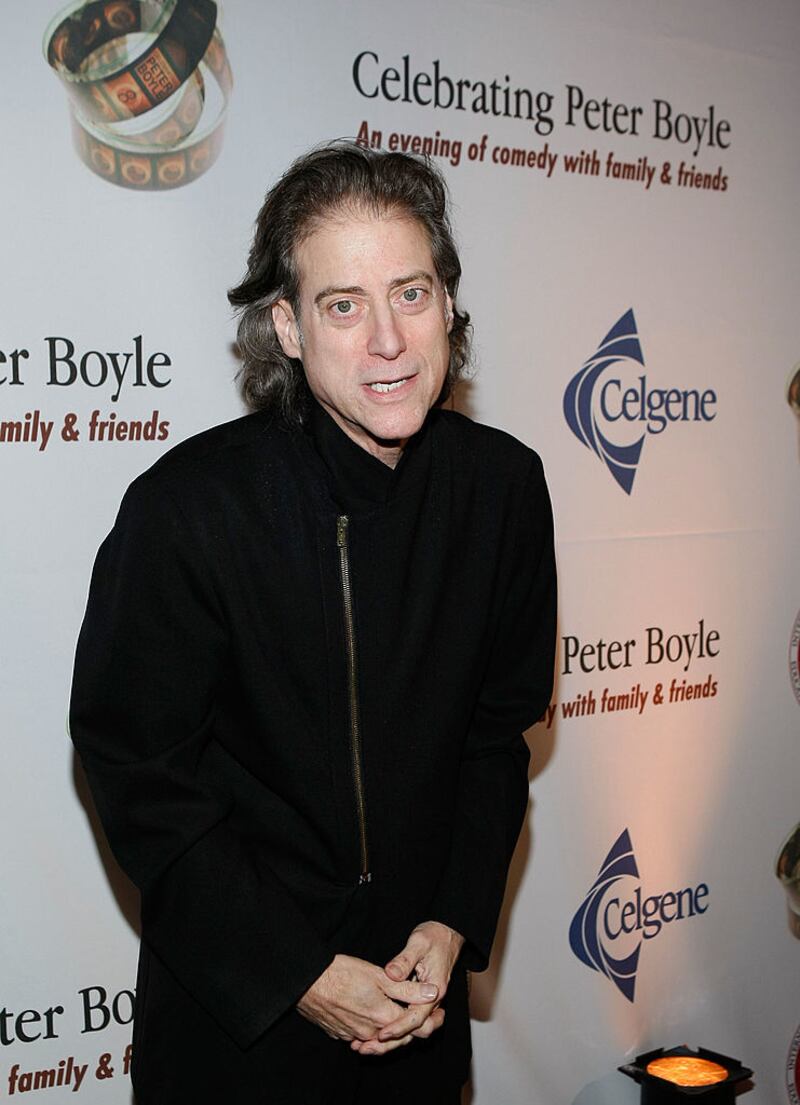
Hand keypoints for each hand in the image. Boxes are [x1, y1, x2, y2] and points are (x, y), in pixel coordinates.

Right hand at [297, 954, 437, 1046]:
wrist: (306, 981)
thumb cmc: (341, 972)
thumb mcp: (378, 975)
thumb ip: (407, 988)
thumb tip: (432, 993)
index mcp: (382, 1016)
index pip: (416, 1028)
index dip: (431, 1020)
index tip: (439, 1011)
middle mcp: (370, 1032)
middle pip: (400, 1037)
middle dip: (413, 1025)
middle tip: (426, 1011)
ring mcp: (353, 1035)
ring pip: (381, 1036)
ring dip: (393, 1026)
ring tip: (400, 1010)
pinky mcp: (340, 1033)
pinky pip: (363, 1035)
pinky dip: (373, 1027)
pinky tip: (373, 1013)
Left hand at [351, 921, 464, 1055]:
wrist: (448, 933)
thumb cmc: (435, 936)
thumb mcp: (418, 943)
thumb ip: (404, 960)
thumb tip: (391, 974)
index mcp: (435, 990)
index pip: (417, 1017)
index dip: (399, 1027)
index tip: (381, 1033)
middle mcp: (433, 1000)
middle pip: (415, 1031)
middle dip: (393, 1042)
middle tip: (367, 1047)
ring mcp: (426, 1001)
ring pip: (411, 1028)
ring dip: (391, 1039)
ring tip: (364, 1045)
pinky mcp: (419, 999)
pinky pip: (408, 1018)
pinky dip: (394, 1027)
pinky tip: (374, 1030)